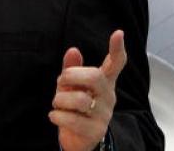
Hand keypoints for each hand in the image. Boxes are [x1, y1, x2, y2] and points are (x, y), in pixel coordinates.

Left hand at [49, 30, 126, 150]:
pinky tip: (55, 116)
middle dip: (71, 75)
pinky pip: (73, 119)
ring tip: (57, 104)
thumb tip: (73, 50)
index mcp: (105, 81)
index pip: (116, 63)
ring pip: (80, 100)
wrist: (79, 139)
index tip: (118, 33)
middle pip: (95, 76)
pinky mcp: (95, 130)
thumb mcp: (71, 86)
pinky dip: (58, 116)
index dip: (117, 48)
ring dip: (60, 100)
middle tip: (61, 81)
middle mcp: (108, 96)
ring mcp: (104, 114)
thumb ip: (72, 69)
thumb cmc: (75, 107)